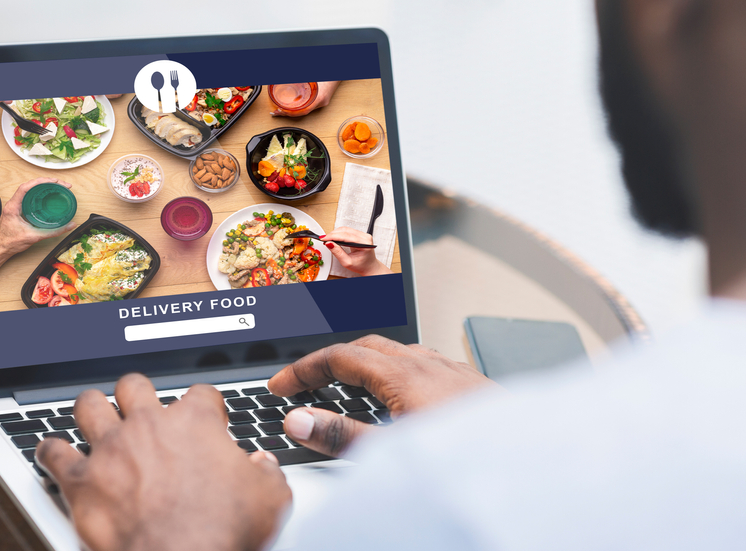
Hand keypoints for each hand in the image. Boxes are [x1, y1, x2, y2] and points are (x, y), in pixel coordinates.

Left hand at [0, 178, 75, 256]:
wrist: (0, 249)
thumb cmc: (10, 242)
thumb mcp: (34, 236)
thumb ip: (53, 231)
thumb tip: (68, 226)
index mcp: (13, 207)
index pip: (26, 187)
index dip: (40, 182)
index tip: (54, 182)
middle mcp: (13, 203)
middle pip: (29, 185)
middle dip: (46, 182)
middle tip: (60, 183)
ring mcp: (15, 206)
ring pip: (29, 190)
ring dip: (42, 186)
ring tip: (56, 186)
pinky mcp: (19, 209)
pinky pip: (29, 196)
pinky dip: (39, 193)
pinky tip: (47, 195)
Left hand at [36, 375, 290, 550]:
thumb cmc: (221, 531)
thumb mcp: (269, 500)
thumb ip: (267, 474)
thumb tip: (263, 467)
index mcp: (194, 424)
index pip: (200, 394)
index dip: (205, 405)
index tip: (207, 418)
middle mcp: (148, 426)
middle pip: (135, 386)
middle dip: (137, 393)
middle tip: (141, 407)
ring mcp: (111, 450)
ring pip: (89, 405)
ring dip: (91, 408)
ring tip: (92, 412)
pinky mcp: (81, 480)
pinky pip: (54, 452)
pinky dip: (50, 450)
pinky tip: (51, 450)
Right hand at [268, 335, 496, 456]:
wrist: (532, 464)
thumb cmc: (470, 460)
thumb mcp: (393, 452)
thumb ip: (341, 436)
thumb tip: (298, 420)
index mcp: (404, 374)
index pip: (339, 357)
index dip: (303, 370)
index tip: (281, 386)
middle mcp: (429, 364)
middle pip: (366, 347)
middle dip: (331, 361)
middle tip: (306, 383)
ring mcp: (453, 372)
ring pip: (398, 354)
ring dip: (365, 364)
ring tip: (347, 388)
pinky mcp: (470, 385)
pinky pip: (424, 365)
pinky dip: (396, 372)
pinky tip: (401, 397)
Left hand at [270, 81, 339, 116]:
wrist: (340, 73)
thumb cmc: (329, 76)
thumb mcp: (313, 78)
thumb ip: (301, 79)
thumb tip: (287, 79)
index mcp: (320, 99)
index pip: (303, 111)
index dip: (291, 113)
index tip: (281, 112)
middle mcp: (321, 103)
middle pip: (302, 113)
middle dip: (287, 114)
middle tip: (275, 113)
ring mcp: (321, 103)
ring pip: (304, 110)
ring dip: (291, 111)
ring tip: (279, 110)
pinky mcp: (320, 100)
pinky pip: (307, 106)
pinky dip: (298, 107)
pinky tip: (290, 105)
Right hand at [322, 226, 390, 275]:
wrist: (369, 266)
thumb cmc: (361, 266)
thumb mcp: (347, 262)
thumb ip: (337, 252)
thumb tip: (329, 243)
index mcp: (364, 244)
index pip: (346, 236)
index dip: (333, 236)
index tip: (324, 238)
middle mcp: (365, 237)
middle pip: (346, 230)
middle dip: (333, 234)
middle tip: (324, 239)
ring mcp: (363, 234)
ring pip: (346, 229)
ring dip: (335, 233)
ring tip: (328, 239)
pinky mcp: (360, 234)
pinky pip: (348, 230)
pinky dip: (340, 233)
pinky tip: (335, 238)